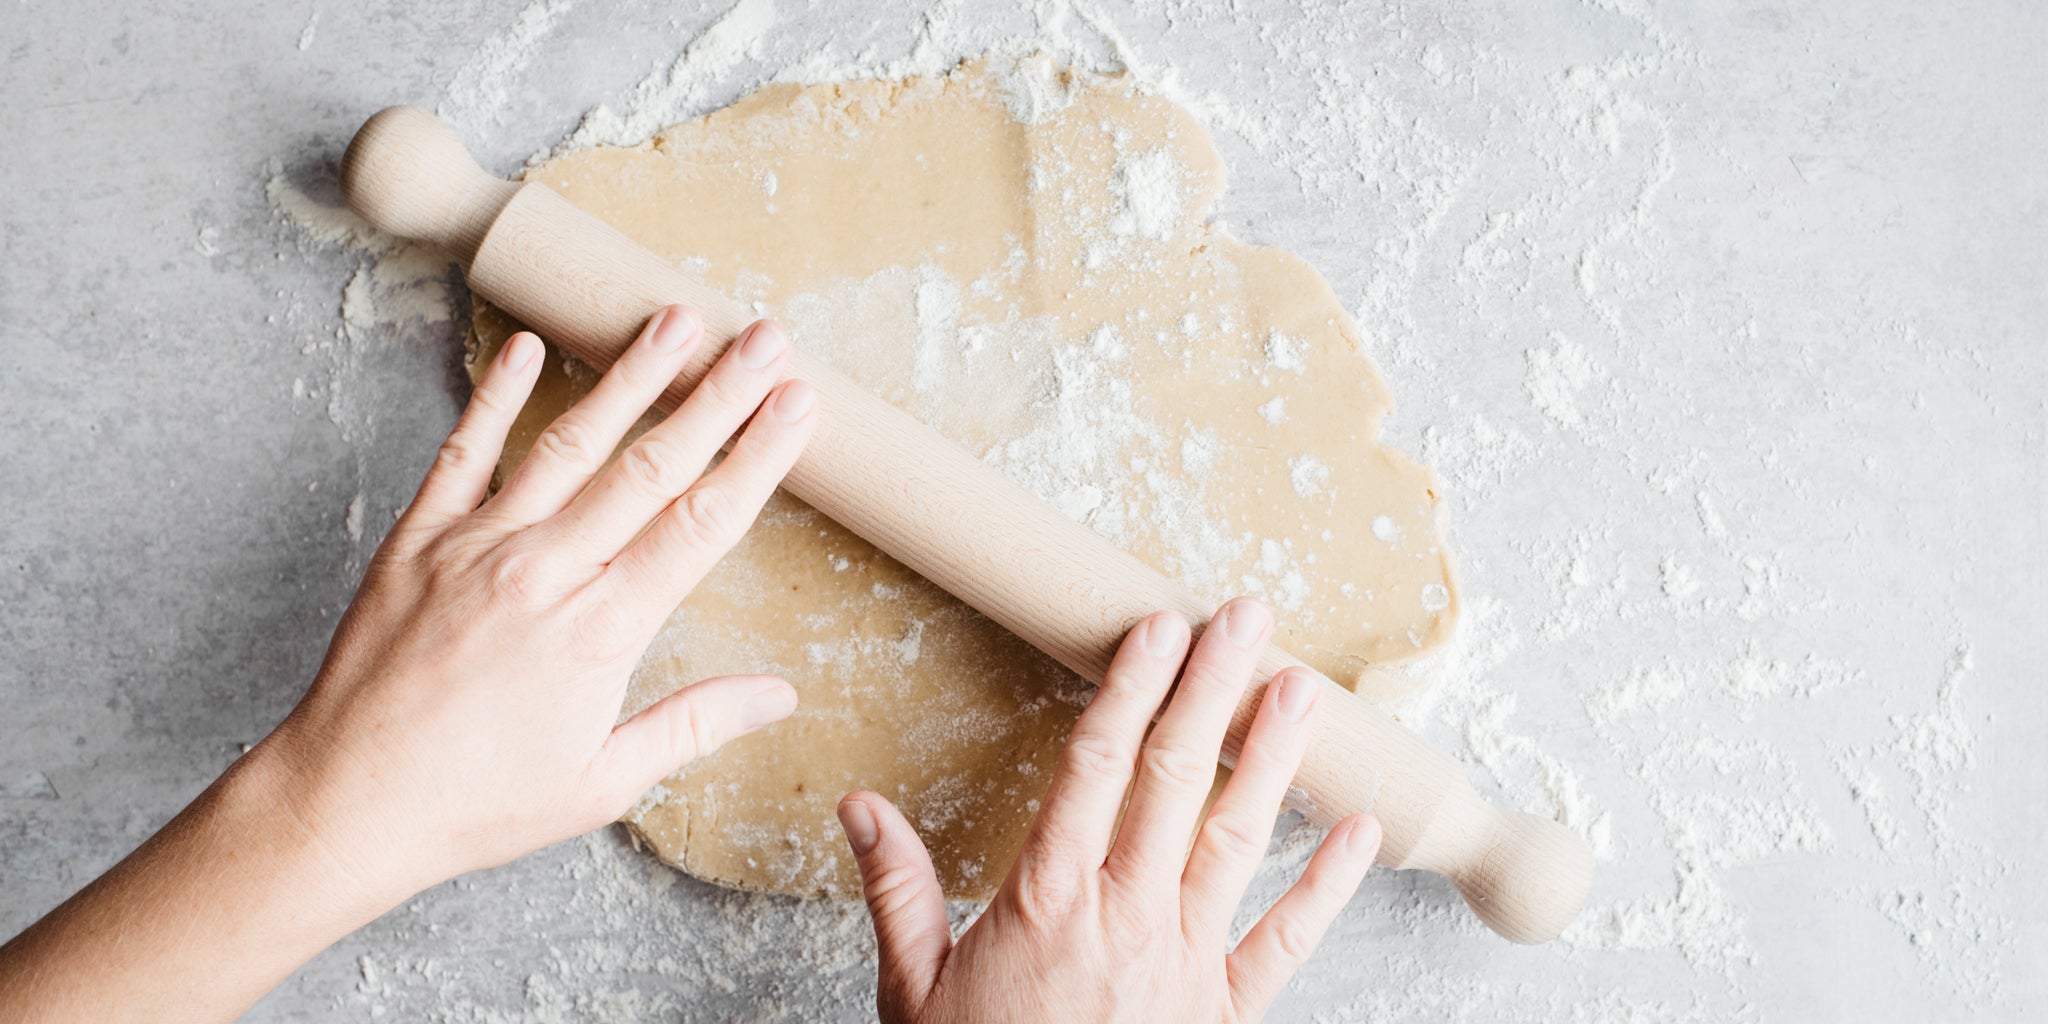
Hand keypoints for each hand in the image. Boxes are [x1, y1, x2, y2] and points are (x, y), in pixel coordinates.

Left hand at [0, 304, 816, 1021]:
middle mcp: (546, 572)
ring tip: (677, 320)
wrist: (346, 801)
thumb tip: (780, 696)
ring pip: (569, 442)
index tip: (798, 406)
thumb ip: (695, 725)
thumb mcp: (602, 783)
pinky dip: (494, 395)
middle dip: (717, 395)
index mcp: (601, 631)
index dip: (757, 457)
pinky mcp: (418, 540)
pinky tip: (526, 346)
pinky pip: (464, 452)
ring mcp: (478, 546)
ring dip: (628, 377)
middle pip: (651, 466)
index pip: (701, 524)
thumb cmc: (478, 803)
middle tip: (765, 339)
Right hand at [836, 598, 1383, 1023]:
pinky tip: (1360, 830)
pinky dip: (1327, 885)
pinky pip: (1286, 940)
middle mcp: (1124, 919)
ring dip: (1271, 758)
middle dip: (1210, 691)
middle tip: (1243, 618)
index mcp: (1046, 903)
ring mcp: (1183, 963)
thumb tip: (861, 807)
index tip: (1155, 628)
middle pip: (1174, 782)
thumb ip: (898, 891)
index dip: (1128, 691)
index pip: (1092, 770)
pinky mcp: (1225, 1011)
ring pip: (1237, 841)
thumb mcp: (913, 990)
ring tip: (1301, 689)